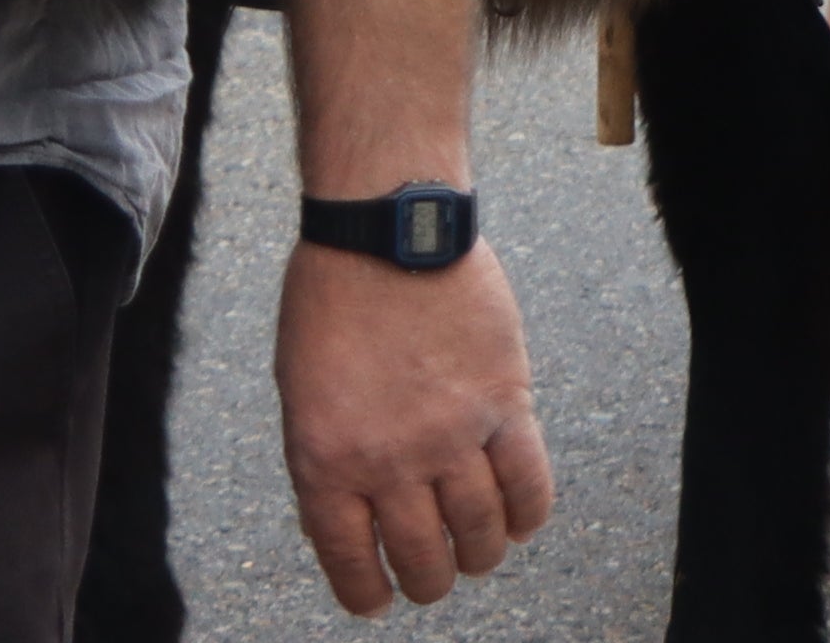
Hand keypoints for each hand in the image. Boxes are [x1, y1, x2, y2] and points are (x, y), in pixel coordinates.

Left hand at [276, 235, 552, 611]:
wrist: (387, 228)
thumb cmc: (332, 299)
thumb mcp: (301, 392)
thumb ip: (329, 458)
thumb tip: (358, 517)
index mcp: (325, 461)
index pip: (352, 561)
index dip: (369, 593)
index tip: (379, 601)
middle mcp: (390, 460)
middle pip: (423, 556)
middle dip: (428, 580)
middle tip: (434, 577)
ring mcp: (452, 433)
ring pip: (480, 531)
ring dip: (480, 555)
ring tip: (478, 552)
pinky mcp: (505, 401)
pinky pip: (528, 483)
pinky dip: (527, 515)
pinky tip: (519, 521)